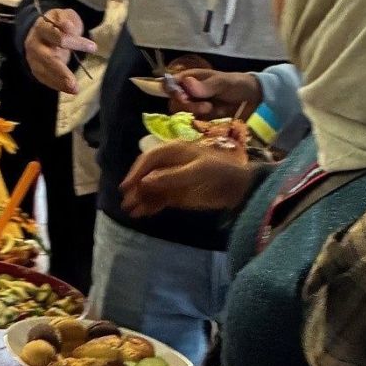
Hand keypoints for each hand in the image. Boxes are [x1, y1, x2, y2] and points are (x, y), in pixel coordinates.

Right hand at [25, 4, 85, 92]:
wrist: (38, 31)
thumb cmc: (56, 23)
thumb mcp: (63, 16)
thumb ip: (67, 21)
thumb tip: (68, 27)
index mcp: (41, 28)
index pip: (55, 35)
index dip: (73, 41)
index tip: (92, 47)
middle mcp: (34, 44)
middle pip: (47, 59)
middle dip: (61, 71)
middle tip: (74, 82)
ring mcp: (34, 59)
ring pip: (45, 72)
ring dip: (60, 82)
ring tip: (75, 89)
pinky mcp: (36, 69)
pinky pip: (45, 79)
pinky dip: (58, 85)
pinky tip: (70, 90)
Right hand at [120, 139, 258, 221]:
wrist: (238, 187)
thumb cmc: (219, 172)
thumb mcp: (196, 172)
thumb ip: (171, 177)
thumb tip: (145, 181)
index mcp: (173, 151)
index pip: (149, 159)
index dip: (136, 172)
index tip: (126, 187)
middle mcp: (169, 164)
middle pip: (146, 174)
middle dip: (136, 188)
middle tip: (126, 203)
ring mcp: (172, 179)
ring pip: (150, 189)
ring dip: (140, 199)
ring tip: (131, 212)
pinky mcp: (176, 194)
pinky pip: (159, 199)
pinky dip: (150, 206)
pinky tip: (142, 214)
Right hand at [163, 63, 261, 119]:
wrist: (254, 98)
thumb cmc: (237, 84)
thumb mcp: (224, 82)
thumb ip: (206, 85)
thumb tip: (187, 84)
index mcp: (190, 79)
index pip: (169, 85)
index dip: (173, 93)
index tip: (184, 98)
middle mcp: (189, 93)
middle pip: (175, 104)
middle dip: (190, 107)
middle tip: (208, 107)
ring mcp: (195, 107)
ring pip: (185, 116)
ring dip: (200, 115)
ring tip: (217, 111)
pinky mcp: (203, 120)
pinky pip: (197, 125)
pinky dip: (207, 123)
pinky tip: (219, 117)